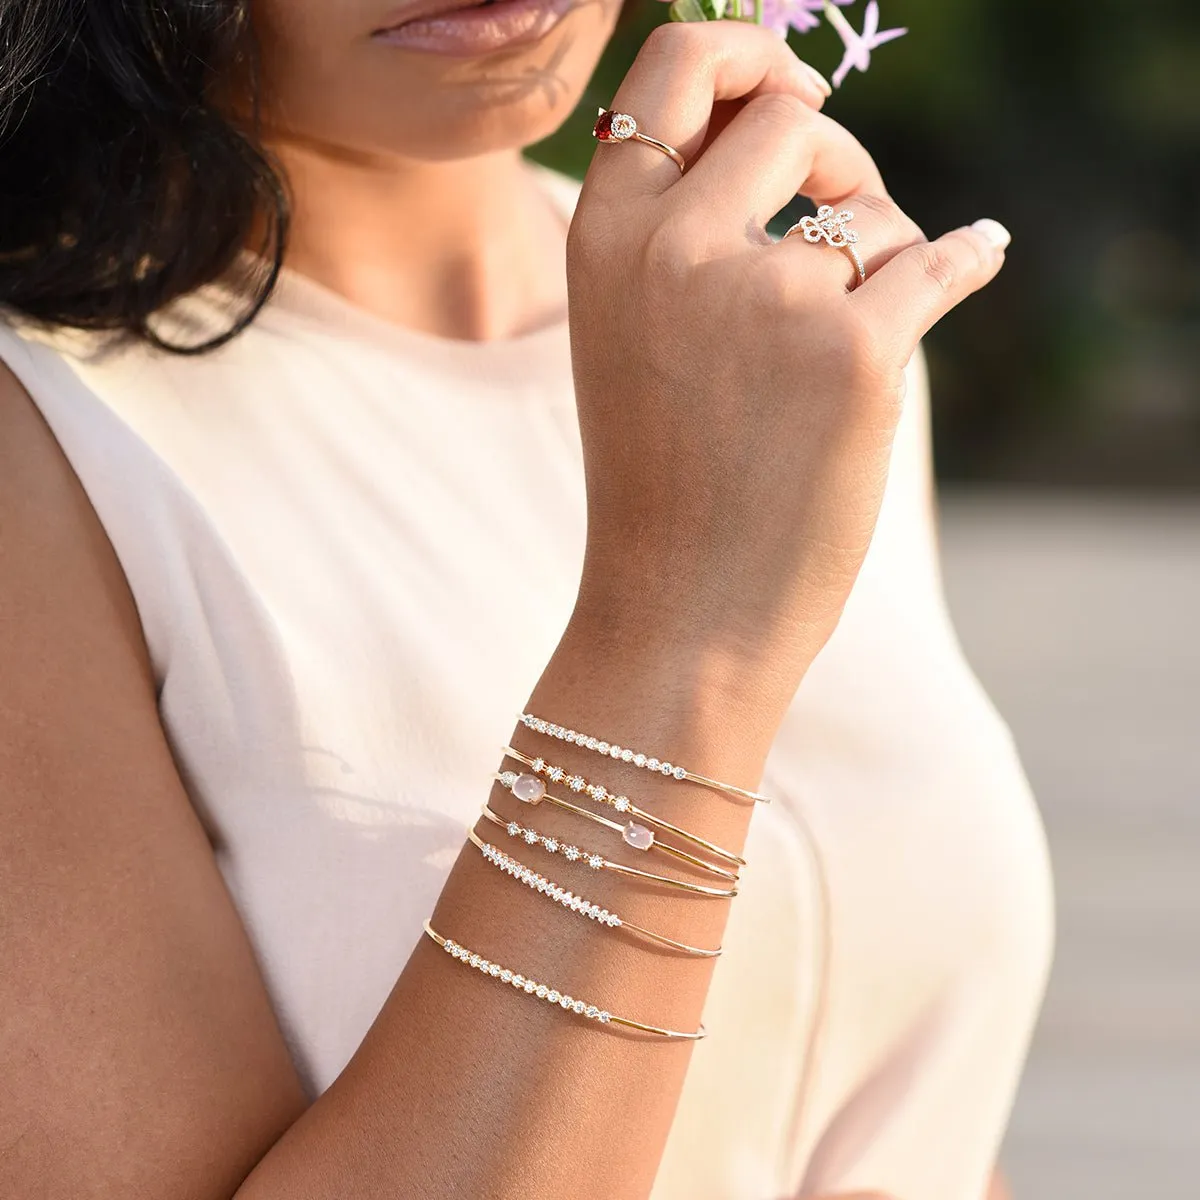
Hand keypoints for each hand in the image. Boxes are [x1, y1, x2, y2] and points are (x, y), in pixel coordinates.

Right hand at [567, 21, 1007, 718]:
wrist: (680, 614)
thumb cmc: (661, 485)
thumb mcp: (633, 338)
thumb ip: (683, 232)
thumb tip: (800, 126)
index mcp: (606, 240)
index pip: (672, 68)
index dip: (743, 55)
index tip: (788, 93)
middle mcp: (675, 249)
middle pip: (790, 121)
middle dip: (832, 155)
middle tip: (840, 211)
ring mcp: (765, 298)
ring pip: (871, 215)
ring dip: (881, 260)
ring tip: (841, 351)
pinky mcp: (854, 354)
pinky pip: (942, 260)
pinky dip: (968, 259)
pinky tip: (983, 251)